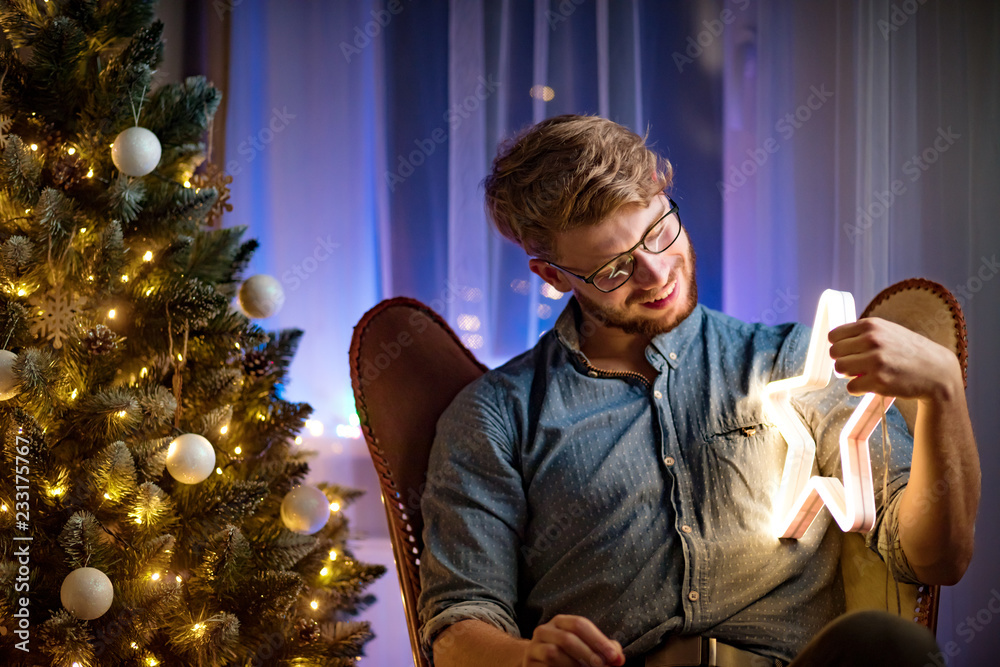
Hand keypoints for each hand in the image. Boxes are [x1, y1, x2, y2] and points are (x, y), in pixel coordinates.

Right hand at [523, 615, 624, 666]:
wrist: (536, 660)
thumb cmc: (567, 653)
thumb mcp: (584, 645)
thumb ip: (603, 648)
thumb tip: (619, 658)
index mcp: (560, 622)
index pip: (580, 625)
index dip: (598, 640)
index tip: (614, 657)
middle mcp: (544, 631)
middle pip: (567, 639)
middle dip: (588, 654)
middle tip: (602, 666)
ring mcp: (534, 648)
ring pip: (553, 654)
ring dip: (574, 665)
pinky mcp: (530, 664)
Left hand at [828, 317, 960, 400]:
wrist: (937, 372)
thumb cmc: (909, 352)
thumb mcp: (888, 331)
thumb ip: (863, 333)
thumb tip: (834, 341)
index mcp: (872, 325)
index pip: (834, 336)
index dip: (839, 346)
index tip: (849, 352)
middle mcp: (872, 340)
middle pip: (834, 353)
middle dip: (844, 360)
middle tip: (858, 365)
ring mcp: (875, 361)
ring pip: (839, 369)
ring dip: (849, 374)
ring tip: (865, 374)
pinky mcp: (878, 381)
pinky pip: (851, 387)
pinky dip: (858, 388)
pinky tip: (872, 385)